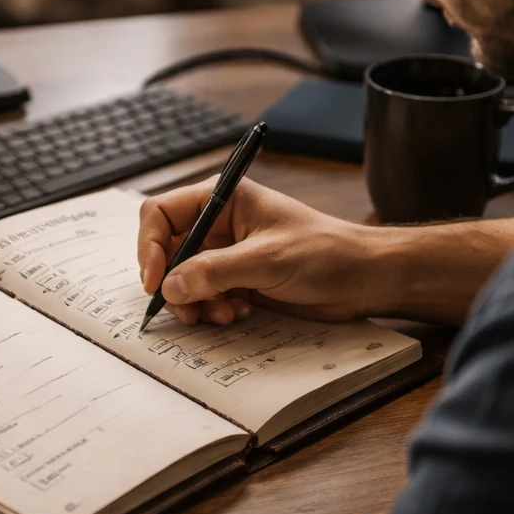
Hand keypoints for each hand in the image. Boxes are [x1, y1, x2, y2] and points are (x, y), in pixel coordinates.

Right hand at [137, 177, 385, 326]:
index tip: (154, 280)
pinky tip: (238, 313)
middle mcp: (219, 224)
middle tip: (187, 309)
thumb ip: (214, 272)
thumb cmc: (325, 252)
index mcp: (223, 199)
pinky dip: (212, 309)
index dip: (149, 246)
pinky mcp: (238, 279)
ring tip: (223, 314)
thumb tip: (169, 285)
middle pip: (168, 251)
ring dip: (195, 302)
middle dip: (174, 282)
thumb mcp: (266, 260)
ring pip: (184, 278)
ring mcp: (228, 253)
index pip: (162, 214)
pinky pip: (205, 296)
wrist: (363, 279)